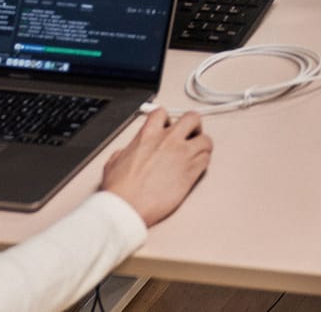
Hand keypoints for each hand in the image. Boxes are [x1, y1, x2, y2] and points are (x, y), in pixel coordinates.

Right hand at [100, 109, 211, 226]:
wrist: (127, 207)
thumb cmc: (119, 190)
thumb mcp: (114, 162)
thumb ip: (127, 150)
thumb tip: (130, 151)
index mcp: (148, 135)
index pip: (163, 113)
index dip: (167, 119)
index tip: (168, 126)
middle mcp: (169, 141)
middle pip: (192, 118)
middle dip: (193, 126)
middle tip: (191, 135)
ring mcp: (183, 155)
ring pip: (206, 140)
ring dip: (202, 145)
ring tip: (196, 154)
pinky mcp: (191, 172)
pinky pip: (206, 159)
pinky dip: (204, 161)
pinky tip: (196, 167)